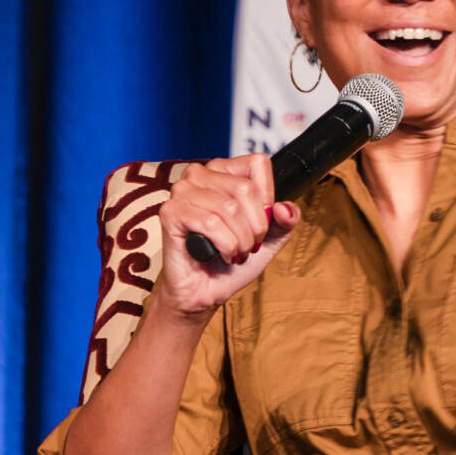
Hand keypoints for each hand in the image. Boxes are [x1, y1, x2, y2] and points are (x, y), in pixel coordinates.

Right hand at [155, 154, 300, 318]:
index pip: (257, 164)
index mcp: (223, 171)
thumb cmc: (231, 260)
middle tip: (248, 244)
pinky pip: (210, 223)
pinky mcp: (170, 212)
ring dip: (240, 240)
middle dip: (255, 226)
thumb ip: (285, 221)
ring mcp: (182, 191)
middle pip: (245, 188)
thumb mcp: (270, 240)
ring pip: (229, 208)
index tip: (260, 222)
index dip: (267, 198)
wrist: (205, 290)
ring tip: (235, 252)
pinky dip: (224, 245)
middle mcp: (200, 174)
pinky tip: (221, 254)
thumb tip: (285, 209)